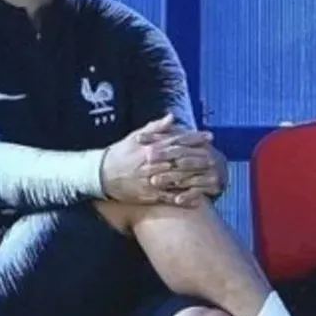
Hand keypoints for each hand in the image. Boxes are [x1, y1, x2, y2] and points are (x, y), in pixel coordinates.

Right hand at [100, 114, 216, 205]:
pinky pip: (170, 197)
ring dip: (197, 178)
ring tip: (213, 177)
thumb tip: (172, 117)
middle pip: (182, 160)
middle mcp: (154, 163)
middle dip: (200, 158)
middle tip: (215, 157)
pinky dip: (184, 198)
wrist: (100, 175)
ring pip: (179, 178)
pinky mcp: (150, 195)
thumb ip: (155, 128)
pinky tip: (198, 198)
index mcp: (151, 147)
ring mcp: (153, 180)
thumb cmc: (119, 154)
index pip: (177, 141)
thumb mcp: (134, 137)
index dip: (195, 138)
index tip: (209, 136)